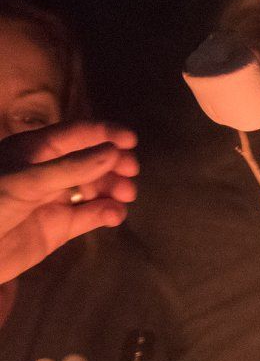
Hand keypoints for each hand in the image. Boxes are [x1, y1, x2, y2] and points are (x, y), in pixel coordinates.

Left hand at [0, 122, 138, 284]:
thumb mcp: (26, 182)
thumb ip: (71, 168)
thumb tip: (114, 152)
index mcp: (33, 151)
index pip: (75, 133)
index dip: (104, 133)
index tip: (131, 141)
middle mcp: (48, 171)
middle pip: (92, 159)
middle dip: (114, 162)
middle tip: (131, 171)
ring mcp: (55, 199)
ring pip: (96, 186)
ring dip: (114, 187)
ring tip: (125, 195)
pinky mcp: (60, 227)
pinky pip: (91, 215)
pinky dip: (107, 212)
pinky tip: (114, 215)